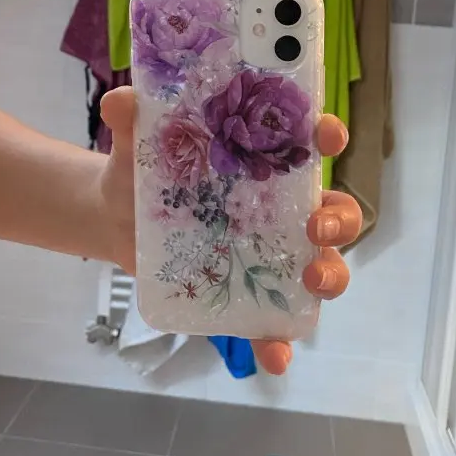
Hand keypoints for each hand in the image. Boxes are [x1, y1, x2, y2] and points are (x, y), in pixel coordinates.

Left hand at [99, 87, 360, 374]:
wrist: (115, 217)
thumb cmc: (143, 170)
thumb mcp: (137, 142)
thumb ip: (133, 119)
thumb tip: (120, 101)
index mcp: (264, 160)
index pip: (310, 142)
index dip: (326, 136)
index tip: (326, 137)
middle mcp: (279, 206)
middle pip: (333, 211)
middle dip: (339, 218)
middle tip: (317, 226)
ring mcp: (268, 253)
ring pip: (321, 265)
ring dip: (330, 274)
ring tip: (312, 282)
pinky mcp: (245, 292)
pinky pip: (274, 321)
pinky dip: (280, 339)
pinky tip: (276, 354)